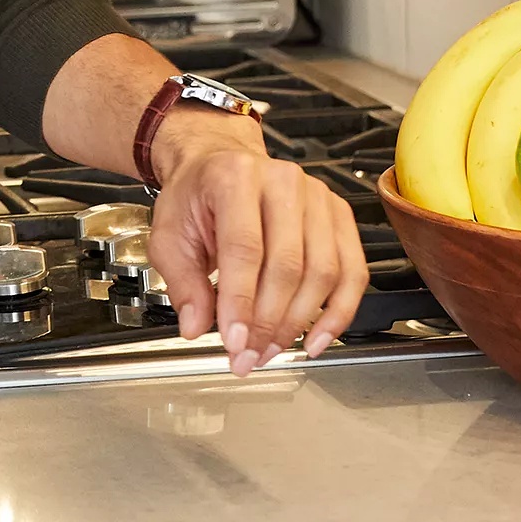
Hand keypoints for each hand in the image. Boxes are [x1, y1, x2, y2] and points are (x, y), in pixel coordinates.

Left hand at [148, 110, 370, 378]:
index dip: (241, 302)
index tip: (234, 343)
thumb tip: (196, 326)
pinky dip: (338, 312)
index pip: (245, 247)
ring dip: (299, 322)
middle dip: (268, 322)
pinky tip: (316, 338)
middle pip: (288, 264)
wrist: (220, 165)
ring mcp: (316, 196)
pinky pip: (352, 270)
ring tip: (271, 350)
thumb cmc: (196, 198)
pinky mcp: (338, 214)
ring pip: (323, 271)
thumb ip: (182, 281)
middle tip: (249, 356)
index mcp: (235, 178)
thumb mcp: (169, 234)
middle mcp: (282, 181)